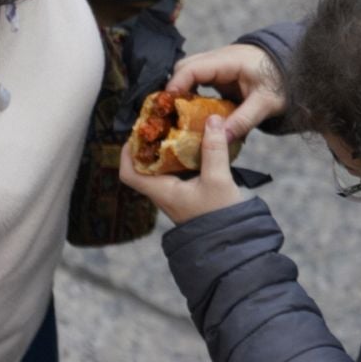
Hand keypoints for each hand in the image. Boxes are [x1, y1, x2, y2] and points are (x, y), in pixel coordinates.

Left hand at [119, 115, 243, 224]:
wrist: (234, 241)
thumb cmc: (220, 215)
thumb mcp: (218, 179)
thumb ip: (214, 149)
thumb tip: (212, 120)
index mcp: (162, 191)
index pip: (129, 175)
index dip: (126, 153)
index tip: (137, 134)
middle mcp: (165, 194)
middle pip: (145, 166)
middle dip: (151, 144)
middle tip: (163, 124)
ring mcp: (176, 196)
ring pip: (164, 168)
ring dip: (169, 149)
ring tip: (179, 129)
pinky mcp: (190, 195)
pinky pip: (179, 173)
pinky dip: (183, 158)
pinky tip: (197, 146)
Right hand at [167, 44, 285, 139]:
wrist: (294, 69)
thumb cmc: (282, 81)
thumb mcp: (266, 103)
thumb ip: (243, 121)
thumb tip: (221, 139)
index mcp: (229, 61)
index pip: (193, 68)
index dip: (176, 84)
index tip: (167, 104)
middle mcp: (219, 59)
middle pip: (185, 68)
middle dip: (174, 89)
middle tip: (168, 114)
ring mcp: (218, 65)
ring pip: (189, 73)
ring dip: (182, 92)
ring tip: (175, 116)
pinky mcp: (220, 74)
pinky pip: (198, 80)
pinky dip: (192, 94)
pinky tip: (191, 114)